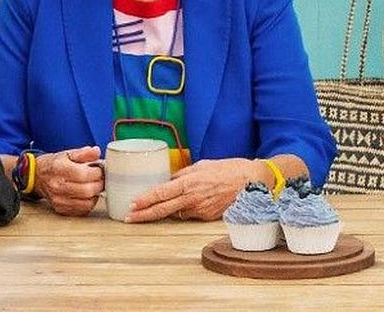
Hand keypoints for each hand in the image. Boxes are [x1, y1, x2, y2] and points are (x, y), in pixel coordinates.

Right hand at [33, 147, 103, 215]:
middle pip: (87, 190)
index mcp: (59, 169)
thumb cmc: (54, 165)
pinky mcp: (61, 209)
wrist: (37, 177)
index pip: (84, 174)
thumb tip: (96, 152)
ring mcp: (59, 200)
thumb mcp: (68, 154)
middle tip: (100, 178)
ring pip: (87, 203)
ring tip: (94, 186)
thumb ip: (84, 153)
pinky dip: (89, 202)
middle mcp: (57, 186)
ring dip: (95, 194)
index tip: (100, 169)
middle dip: (99, 184)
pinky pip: (83, 210)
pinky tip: (87, 195)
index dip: (97, 172)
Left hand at [124, 158, 254, 222]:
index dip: (145, 201)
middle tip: (129, 218)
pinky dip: (186, 209)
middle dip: (144, 215)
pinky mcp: (208, 217)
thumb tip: (168, 180)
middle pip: (163, 210)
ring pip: (176, 213)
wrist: (253, 182)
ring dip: (166, 211)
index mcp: (189, 183)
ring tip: (155, 207)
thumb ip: (183, 174)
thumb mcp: (203, 165)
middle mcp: (193, 199)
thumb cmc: (230, 169)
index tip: (132, 205)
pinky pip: (190, 214)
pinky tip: (191, 202)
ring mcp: (200, 210)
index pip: (161, 193)